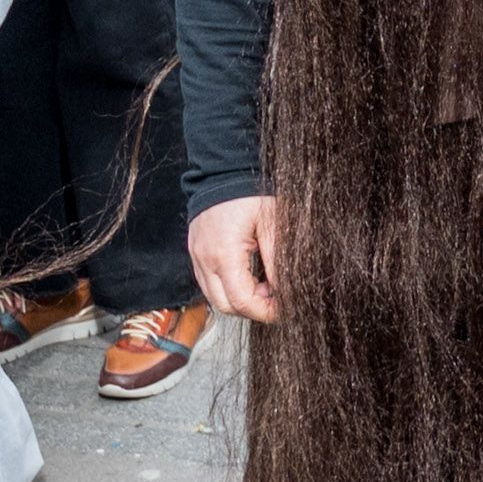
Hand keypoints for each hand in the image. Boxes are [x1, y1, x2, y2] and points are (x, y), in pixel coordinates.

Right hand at [188, 194, 283, 321]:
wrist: (223, 170)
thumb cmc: (250, 192)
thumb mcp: (272, 225)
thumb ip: (278, 261)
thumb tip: (286, 290)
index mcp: (224, 254)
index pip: (242, 301)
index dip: (265, 311)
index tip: (283, 308)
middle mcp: (205, 260)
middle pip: (226, 306)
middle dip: (252, 310)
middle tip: (275, 298)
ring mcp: (196, 257)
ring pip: (215, 298)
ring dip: (240, 300)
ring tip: (264, 284)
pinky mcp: (195, 252)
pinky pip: (209, 283)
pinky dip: (228, 288)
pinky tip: (248, 276)